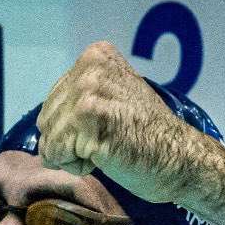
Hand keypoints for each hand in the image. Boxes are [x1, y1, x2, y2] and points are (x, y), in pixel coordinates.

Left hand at [36, 42, 188, 203]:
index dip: (74, 127)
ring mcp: (89, 93)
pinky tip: (106, 159)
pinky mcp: (89, 122)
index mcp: (95, 57)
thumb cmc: (147, 138)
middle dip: (70, 142)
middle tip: (107, 142)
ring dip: (74, 156)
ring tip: (107, 150)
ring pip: (49, 140)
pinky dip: (77, 167)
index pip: (52, 102)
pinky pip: (57, 155)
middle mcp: (90, 68)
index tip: (109, 128)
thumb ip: (81, 96)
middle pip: (46, 120)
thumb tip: (44, 120)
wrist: (180, 160)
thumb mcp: (113, 97)